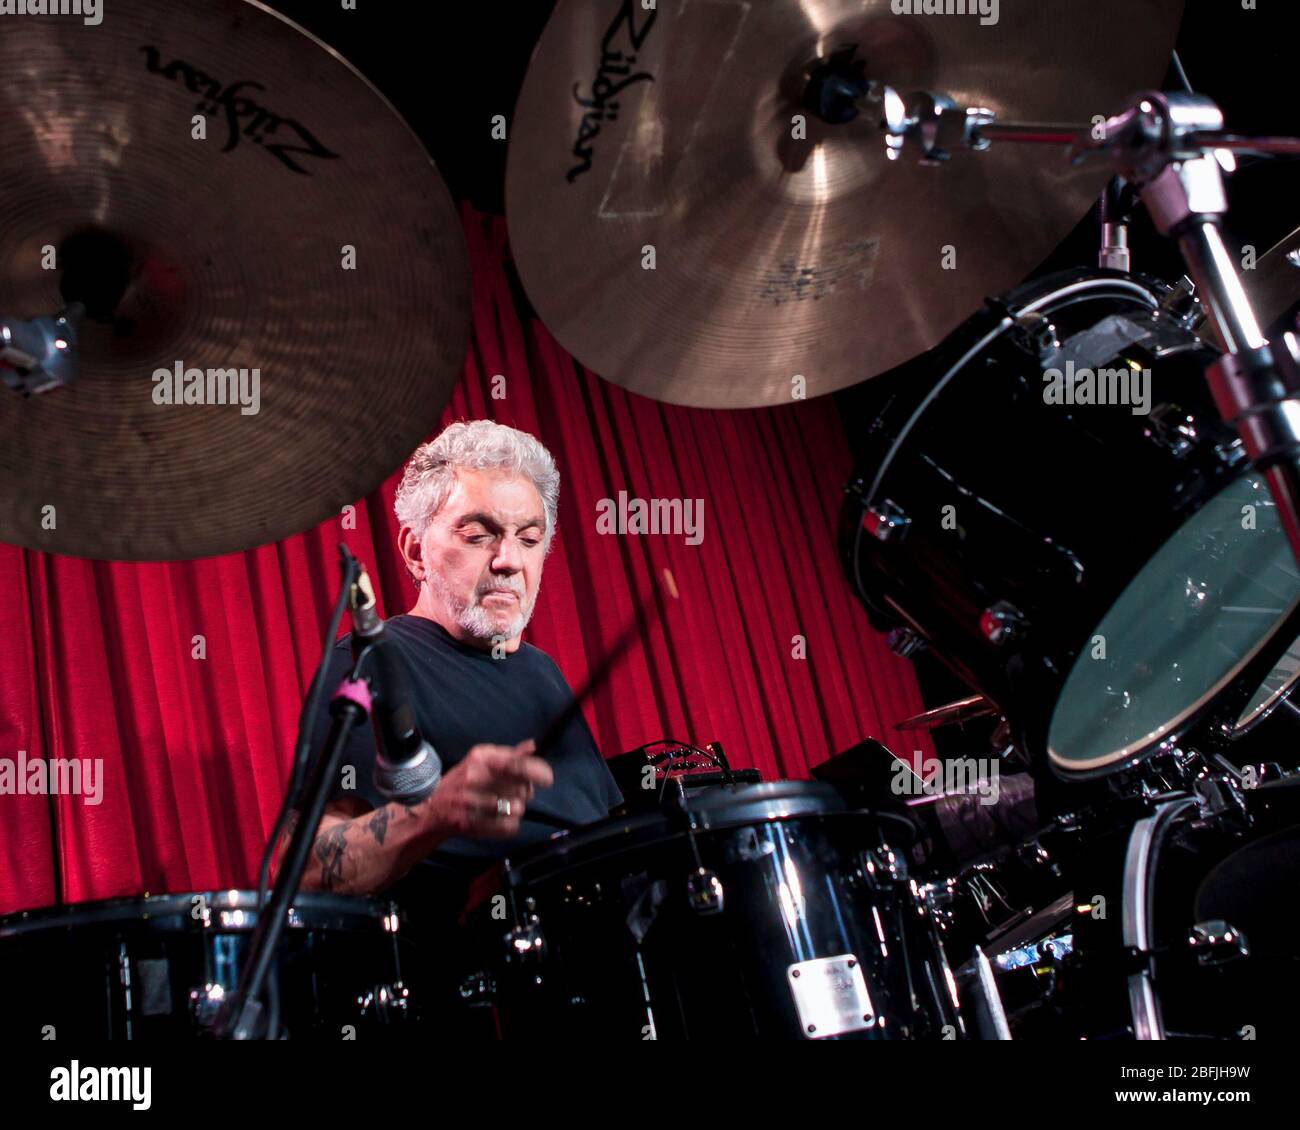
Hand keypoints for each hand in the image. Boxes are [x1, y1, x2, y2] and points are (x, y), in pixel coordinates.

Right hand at [423, 740, 553, 838]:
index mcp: (481, 757)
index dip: (538, 772)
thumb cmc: (462, 783)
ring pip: (517, 809)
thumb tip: (532, 746)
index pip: (519, 763)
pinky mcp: (470, 822)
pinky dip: (509, 827)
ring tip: (503, 808)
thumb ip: (509, 755)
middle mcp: (474, 776)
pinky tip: (498, 821)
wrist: (431, 809)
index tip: (547, 779)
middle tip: (512, 794)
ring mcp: (470, 800)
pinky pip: (508, 827)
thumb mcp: (481, 761)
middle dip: (524, 793)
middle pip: (522, 788)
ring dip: (515, 811)